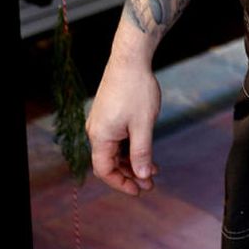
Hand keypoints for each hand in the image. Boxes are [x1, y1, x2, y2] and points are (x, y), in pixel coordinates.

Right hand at [87, 52, 161, 195]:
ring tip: (152, 169)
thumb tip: (143, 177)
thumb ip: (142, 153)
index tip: (139, 191)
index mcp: (100, 136)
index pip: (105, 171)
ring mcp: (101, 122)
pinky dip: (130, 147)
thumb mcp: (143, 126)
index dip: (121, 184)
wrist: (130, 58)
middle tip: (150, 183)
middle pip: (109, 162)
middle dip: (130, 174)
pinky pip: (116, 138)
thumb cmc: (137, 90)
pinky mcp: (107, 113)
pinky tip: (145, 150)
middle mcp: (95, 131)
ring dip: (131, 161)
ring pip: (114, 150)